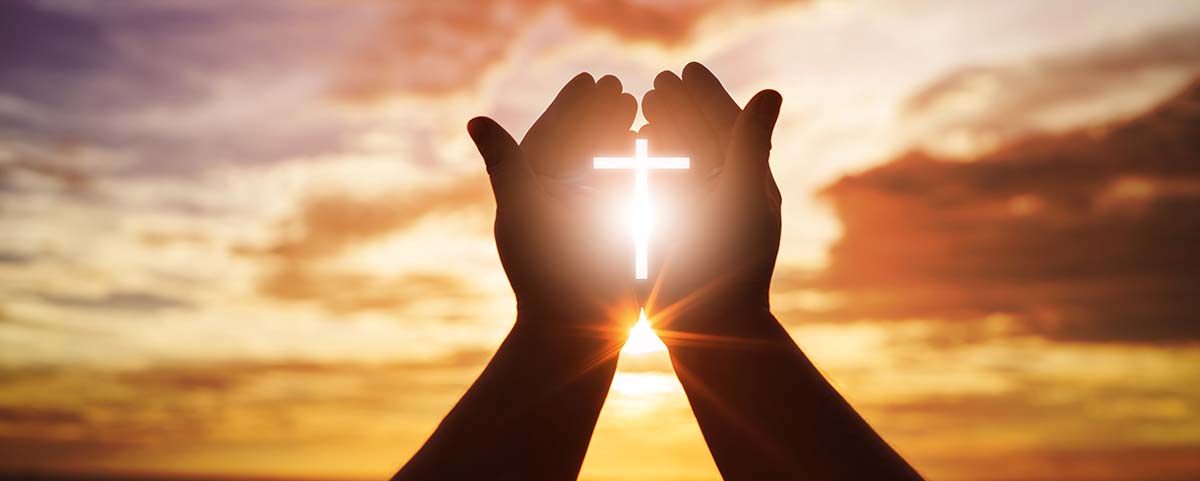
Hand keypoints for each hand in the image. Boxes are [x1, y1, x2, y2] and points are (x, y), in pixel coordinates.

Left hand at [468, 73, 640, 339]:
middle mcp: (556, 203)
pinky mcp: (611, 237)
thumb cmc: (544, 274)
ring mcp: (585, 219)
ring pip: (603, 167)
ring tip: (639, 109)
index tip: (591, 79)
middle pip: (578, 148)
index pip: (549, 138)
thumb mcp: (524, 212)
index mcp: (530, 193)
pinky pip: (625, 193)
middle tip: (618, 87)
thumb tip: (475, 120)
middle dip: (597, 116)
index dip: (569, 107)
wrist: (576, 331)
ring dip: (619, 136)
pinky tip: (658, 151)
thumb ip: (505, 164)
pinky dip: (639, 168)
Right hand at [641, 63, 783, 339]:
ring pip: (680, 166)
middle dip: (682, 111)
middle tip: (658, 83)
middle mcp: (727, 198)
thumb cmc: (729, 266)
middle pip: (703, 141)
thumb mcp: (740, 198)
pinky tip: (625, 156)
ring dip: (663, 135)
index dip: (707, 96)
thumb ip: (750, 144)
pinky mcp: (677, 238)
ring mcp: (701, 218)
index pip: (729, 128)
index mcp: (749, 184)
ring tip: (641, 110)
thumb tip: (771, 91)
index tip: (685, 69)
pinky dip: (645, 170)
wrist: (709, 330)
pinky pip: (661, 193)